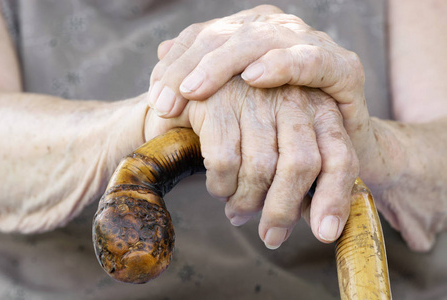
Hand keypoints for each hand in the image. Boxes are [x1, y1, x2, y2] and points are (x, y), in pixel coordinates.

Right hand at [144, 77, 358, 247]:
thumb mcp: (287, 141)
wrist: (202, 85)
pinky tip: (220, 190)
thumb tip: (322, 227)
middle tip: (270, 236)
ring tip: (238, 212)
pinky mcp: (218, 101)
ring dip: (248, 202)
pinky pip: (224, 161)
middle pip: (301, 165)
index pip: (339, 156)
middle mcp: (293, 97)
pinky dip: (222, 186)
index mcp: (321, 109)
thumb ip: (308, 178)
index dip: (335, 199)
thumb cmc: (253, 124)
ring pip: (261, 167)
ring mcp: (255, 97)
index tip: (324, 234)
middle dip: (283, 210)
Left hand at [147, 5, 365, 139]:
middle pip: (223, 35)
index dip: (174, 64)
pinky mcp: (342, 66)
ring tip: (193, 89)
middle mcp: (275, 30)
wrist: (337, 146)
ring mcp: (308, 43)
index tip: (155, 100)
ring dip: (222, 64)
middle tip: (164, 103)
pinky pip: (310, 59)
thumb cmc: (279, 126)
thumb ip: (200, 77)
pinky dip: (281, 65)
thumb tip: (161, 51)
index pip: (202, 38)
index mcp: (247, 35)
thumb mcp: (234, 104)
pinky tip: (254, 77)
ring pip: (258, 39)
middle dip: (188, 67)